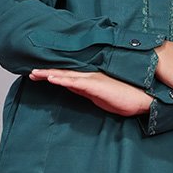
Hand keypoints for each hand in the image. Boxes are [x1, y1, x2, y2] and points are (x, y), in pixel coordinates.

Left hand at [29, 69, 152, 115]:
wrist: (141, 100)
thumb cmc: (123, 98)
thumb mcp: (98, 96)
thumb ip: (84, 91)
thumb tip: (70, 87)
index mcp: (89, 79)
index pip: (66, 75)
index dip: (51, 74)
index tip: (37, 74)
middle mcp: (89, 76)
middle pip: (63, 73)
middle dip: (45, 72)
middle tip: (30, 72)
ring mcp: (92, 80)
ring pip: (66, 75)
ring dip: (49, 74)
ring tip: (34, 73)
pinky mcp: (96, 86)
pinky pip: (76, 82)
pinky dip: (63, 79)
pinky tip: (52, 78)